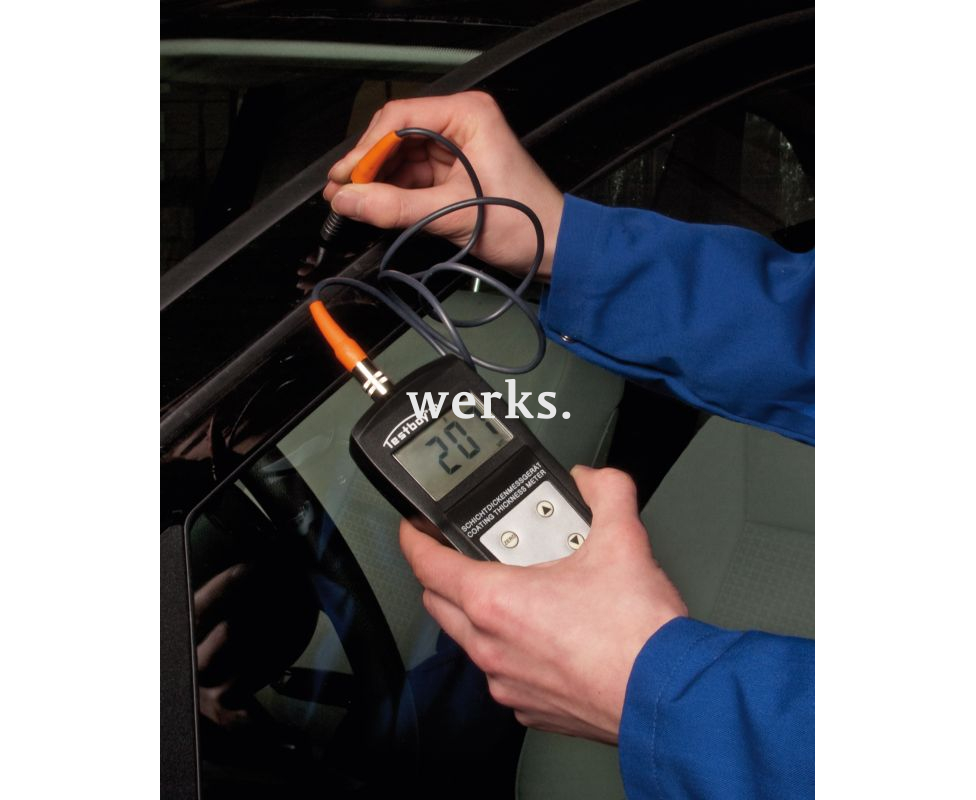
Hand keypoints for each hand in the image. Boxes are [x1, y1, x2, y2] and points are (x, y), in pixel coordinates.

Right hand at [324, 91, 563, 277]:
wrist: (555, 249)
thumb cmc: (526, 221)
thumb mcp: (453, 213)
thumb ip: (395, 207)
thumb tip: (350, 201)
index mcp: (468, 115)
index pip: (400, 118)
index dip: (366, 148)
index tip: (346, 175)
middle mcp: (460, 125)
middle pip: (395, 137)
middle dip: (367, 165)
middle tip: (341, 190)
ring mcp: (456, 149)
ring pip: (400, 159)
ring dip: (375, 181)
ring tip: (350, 201)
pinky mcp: (453, 174)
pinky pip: (412, 178)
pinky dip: (392, 193)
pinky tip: (373, 205)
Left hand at [399, 466, 687, 743]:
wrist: (667, 698)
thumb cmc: (637, 636)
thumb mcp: (623, 539)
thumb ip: (605, 492)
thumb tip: (593, 480)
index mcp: (495, 601)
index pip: (426, 564)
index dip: (413, 538)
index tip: (414, 527)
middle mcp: (491, 646)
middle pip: (439, 601)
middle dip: (444, 572)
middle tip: (471, 552)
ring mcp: (507, 682)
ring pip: (469, 639)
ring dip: (479, 612)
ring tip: (519, 588)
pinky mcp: (530, 708)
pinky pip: (502, 671)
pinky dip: (510, 648)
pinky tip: (545, 633)